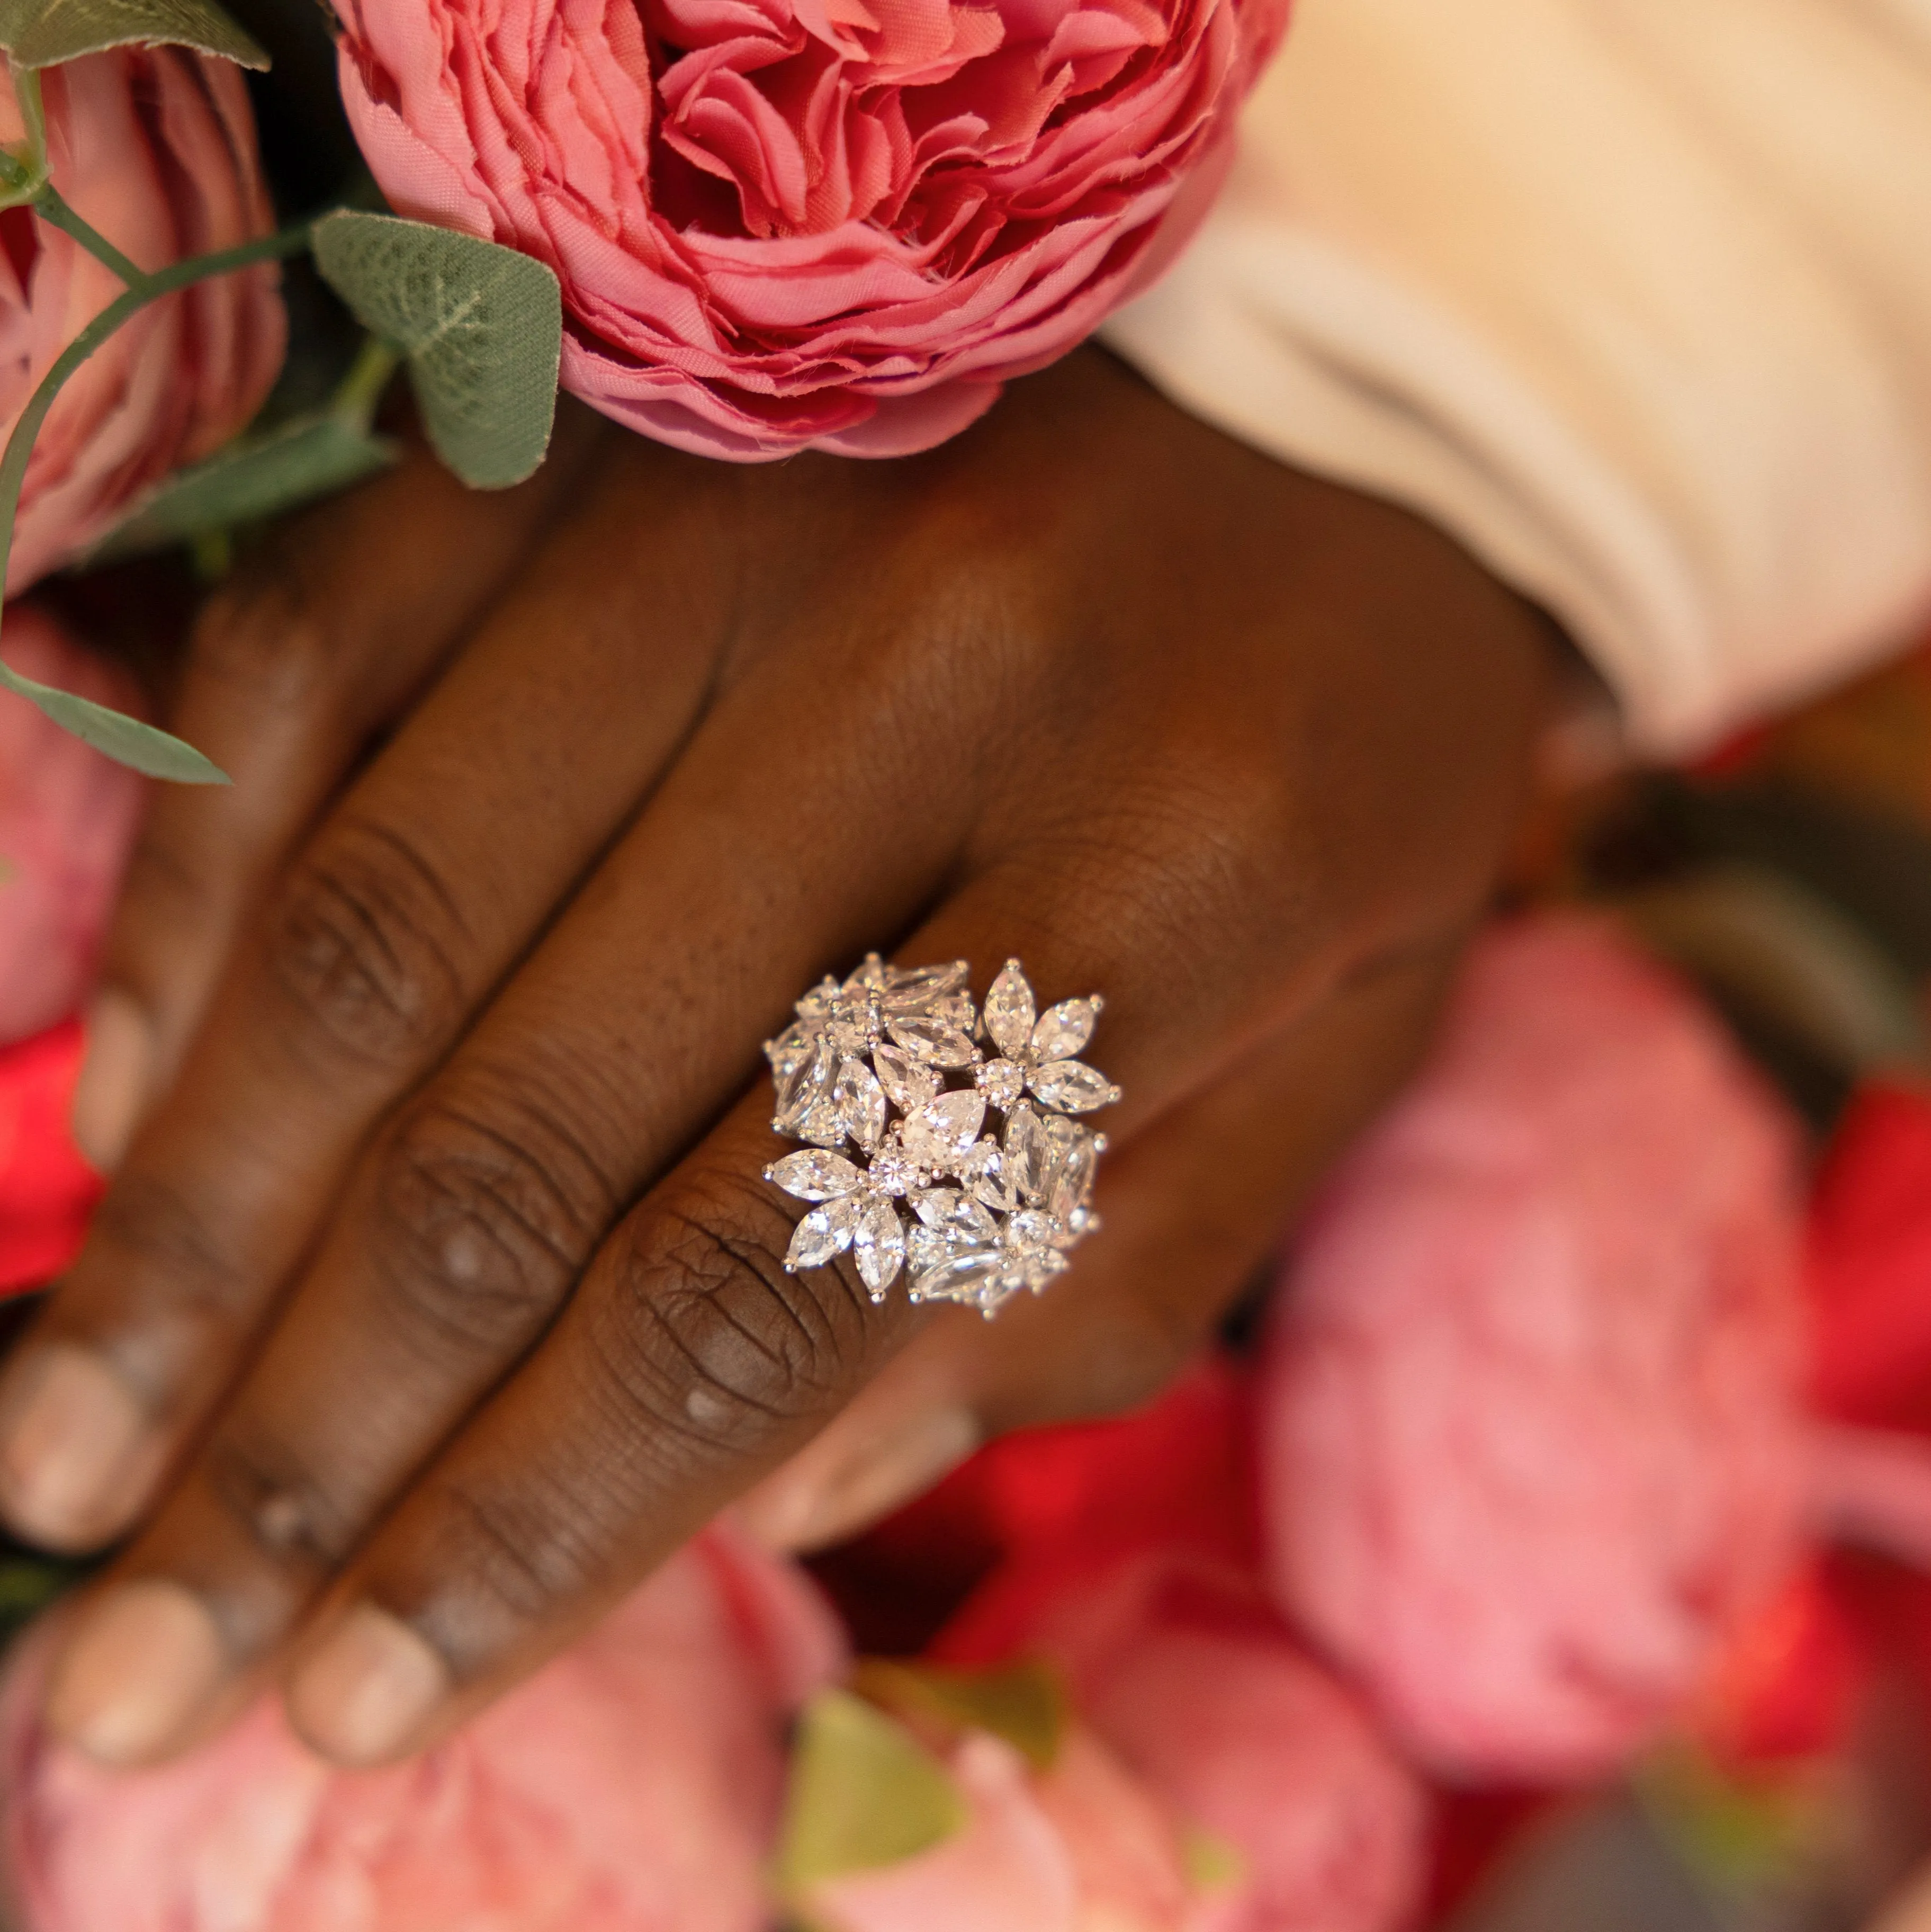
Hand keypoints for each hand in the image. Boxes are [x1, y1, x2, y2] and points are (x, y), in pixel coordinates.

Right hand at [0, 348, 1554, 1766]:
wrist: (1348, 411)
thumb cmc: (1349, 777)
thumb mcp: (1331, 1048)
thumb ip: (1092, 1279)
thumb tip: (773, 1490)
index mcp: (1178, 868)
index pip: (801, 1255)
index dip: (554, 1511)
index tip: (369, 1692)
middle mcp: (938, 670)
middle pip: (547, 1120)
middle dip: (319, 1430)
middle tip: (156, 1660)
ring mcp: (739, 513)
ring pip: (386, 915)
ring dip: (201, 1223)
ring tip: (76, 1453)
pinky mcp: (603, 420)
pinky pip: (323, 664)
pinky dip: (205, 909)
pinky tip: (142, 1112)